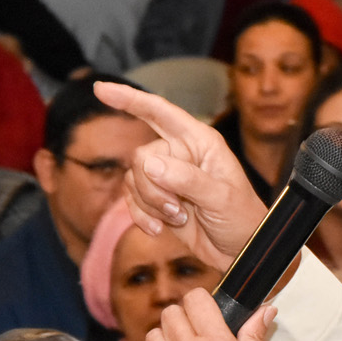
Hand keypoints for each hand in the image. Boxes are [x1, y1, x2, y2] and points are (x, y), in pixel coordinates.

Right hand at [93, 81, 267, 272]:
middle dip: (153, 187)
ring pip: (134, 180)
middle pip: (141, 156)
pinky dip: (141, 216)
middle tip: (178, 208)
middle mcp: (180, 154)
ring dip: (151, 205)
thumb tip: (151, 163)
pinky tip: (159, 229)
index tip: (100, 89)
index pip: (160, 112)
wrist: (239, 251)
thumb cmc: (241, 218)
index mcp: (199, 141)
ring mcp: (167, 177)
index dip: (129, 98)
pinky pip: (132, 200)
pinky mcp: (157, 200)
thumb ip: (187, 179)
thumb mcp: (221, 197)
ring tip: (178, 217)